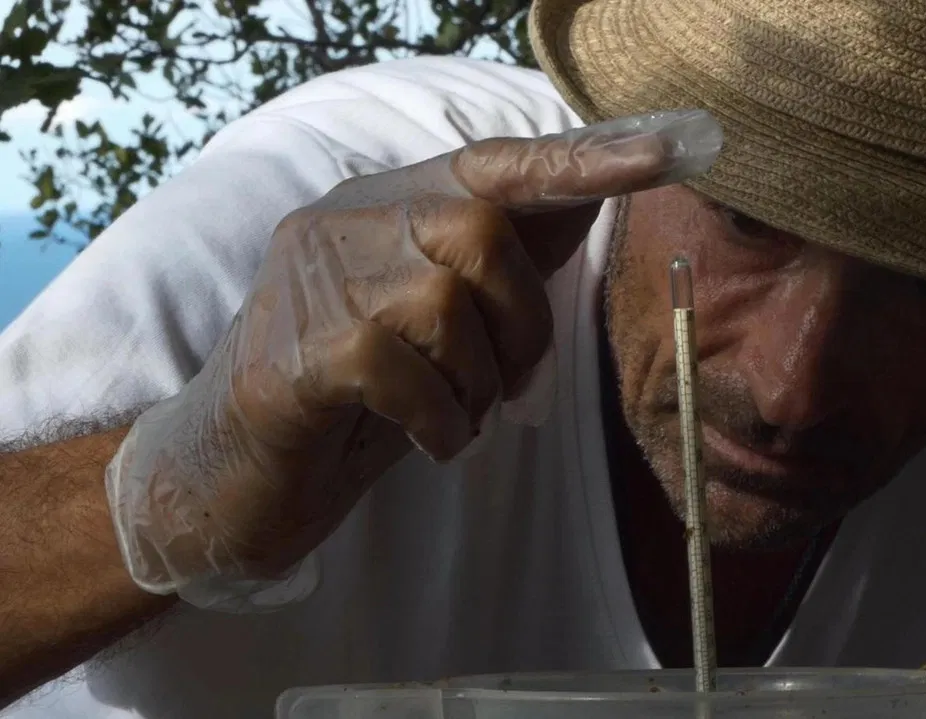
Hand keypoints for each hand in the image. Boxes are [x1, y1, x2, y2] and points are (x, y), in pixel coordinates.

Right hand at [104, 110, 722, 610]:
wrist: (241, 470)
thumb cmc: (361, 392)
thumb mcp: (441, 324)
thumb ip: (500, 265)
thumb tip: (587, 204)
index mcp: (390, 206)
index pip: (493, 164)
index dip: (580, 160)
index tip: (665, 151)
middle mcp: (345, 221)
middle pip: (481, 231)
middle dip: (522, 323)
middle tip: (506, 385)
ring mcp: (312, 281)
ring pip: (446, 304)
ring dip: (478, 383)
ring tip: (456, 415)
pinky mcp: (295, 353)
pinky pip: (406, 374)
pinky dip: (442, 422)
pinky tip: (431, 441)